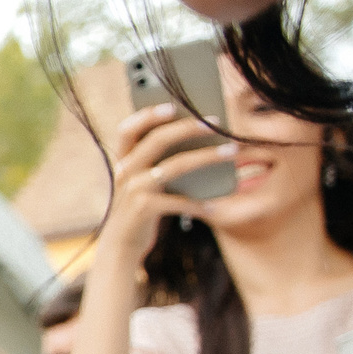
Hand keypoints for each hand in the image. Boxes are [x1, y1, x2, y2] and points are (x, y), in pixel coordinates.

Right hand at [93, 103, 233, 270]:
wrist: (120, 248)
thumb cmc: (139, 211)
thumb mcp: (142, 184)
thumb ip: (158, 164)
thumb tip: (199, 141)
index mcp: (123, 161)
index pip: (128, 129)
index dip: (148, 114)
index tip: (174, 105)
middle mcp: (124, 172)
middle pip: (156, 140)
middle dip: (188, 128)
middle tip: (215, 123)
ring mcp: (132, 191)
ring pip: (173, 166)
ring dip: (206, 157)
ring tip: (232, 152)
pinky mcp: (143, 210)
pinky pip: (178, 201)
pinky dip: (198, 204)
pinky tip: (214, 205)